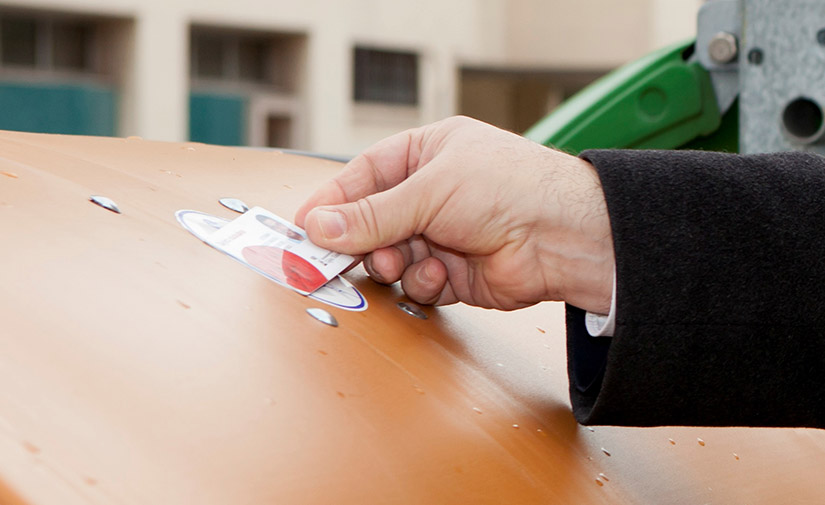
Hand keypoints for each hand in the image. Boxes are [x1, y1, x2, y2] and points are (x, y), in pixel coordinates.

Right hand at [295, 116, 613, 312]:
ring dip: (391, 263)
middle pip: (371, 222)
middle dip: (359, 241)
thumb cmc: (510, 188)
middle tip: (338, 258)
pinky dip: (422, 282)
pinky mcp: (453, 272)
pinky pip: (416, 282)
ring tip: (401, 260)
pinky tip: (439, 274)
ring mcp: (442, 234)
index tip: (305, 227)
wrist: (564, 236)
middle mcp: (431, 194)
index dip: (332, 203)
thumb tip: (319, 226)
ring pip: (389, 256)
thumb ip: (372, 214)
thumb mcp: (431, 190)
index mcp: (425, 155)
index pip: (363, 177)